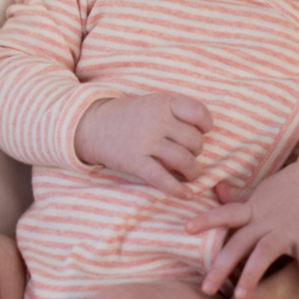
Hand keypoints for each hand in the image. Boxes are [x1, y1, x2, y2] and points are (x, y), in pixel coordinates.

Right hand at [74, 93, 212, 198]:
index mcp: (163, 103)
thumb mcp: (153, 103)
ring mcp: (146, 141)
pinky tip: (186, 195)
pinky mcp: (136, 162)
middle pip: (194, 141)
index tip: (202, 131)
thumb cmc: (130, 116)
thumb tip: (203, 136)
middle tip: (188, 154)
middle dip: (196, 151)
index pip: (198, 112)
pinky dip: (178, 189)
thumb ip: (176, 113)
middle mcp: (157, 121)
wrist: (93, 125)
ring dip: (192, 171)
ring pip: (184, 161)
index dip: (205, 125)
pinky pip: (163, 179)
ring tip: (188, 174)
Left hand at [186, 144, 298, 298]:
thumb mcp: (260, 191)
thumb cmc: (287, 186)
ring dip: (252, 274)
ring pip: (265, 252)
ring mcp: (287, 230)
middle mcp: (266, 220)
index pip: (226, 213)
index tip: (187, 228)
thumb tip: (216, 189)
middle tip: (206, 288)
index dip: (207, 220)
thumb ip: (239, 198)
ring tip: (241, 298)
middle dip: (222, 265)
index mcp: (253, 209)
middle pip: (240, 242)